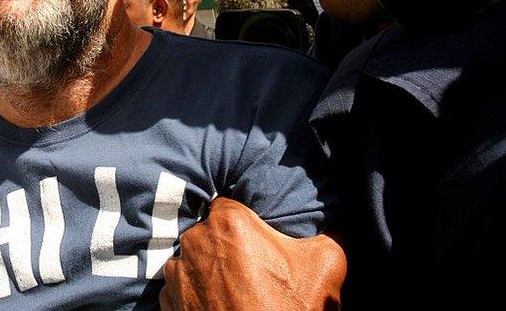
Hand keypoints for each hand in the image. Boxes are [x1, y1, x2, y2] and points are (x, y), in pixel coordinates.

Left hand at [160, 197, 345, 310]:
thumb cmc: (290, 309)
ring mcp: (177, 272)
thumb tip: (337, 223)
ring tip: (235, 292)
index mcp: (229, 222)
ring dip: (210, 270)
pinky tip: (220, 306)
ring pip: (195, 259)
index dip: (245, 223)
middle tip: (252, 270)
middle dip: (228, 246)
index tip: (257, 239)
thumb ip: (328, 233)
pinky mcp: (168, 300)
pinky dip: (197, 293)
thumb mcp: (325, 264)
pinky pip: (182, 286)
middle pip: (211, 232)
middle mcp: (195, 241)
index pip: (230, 205)